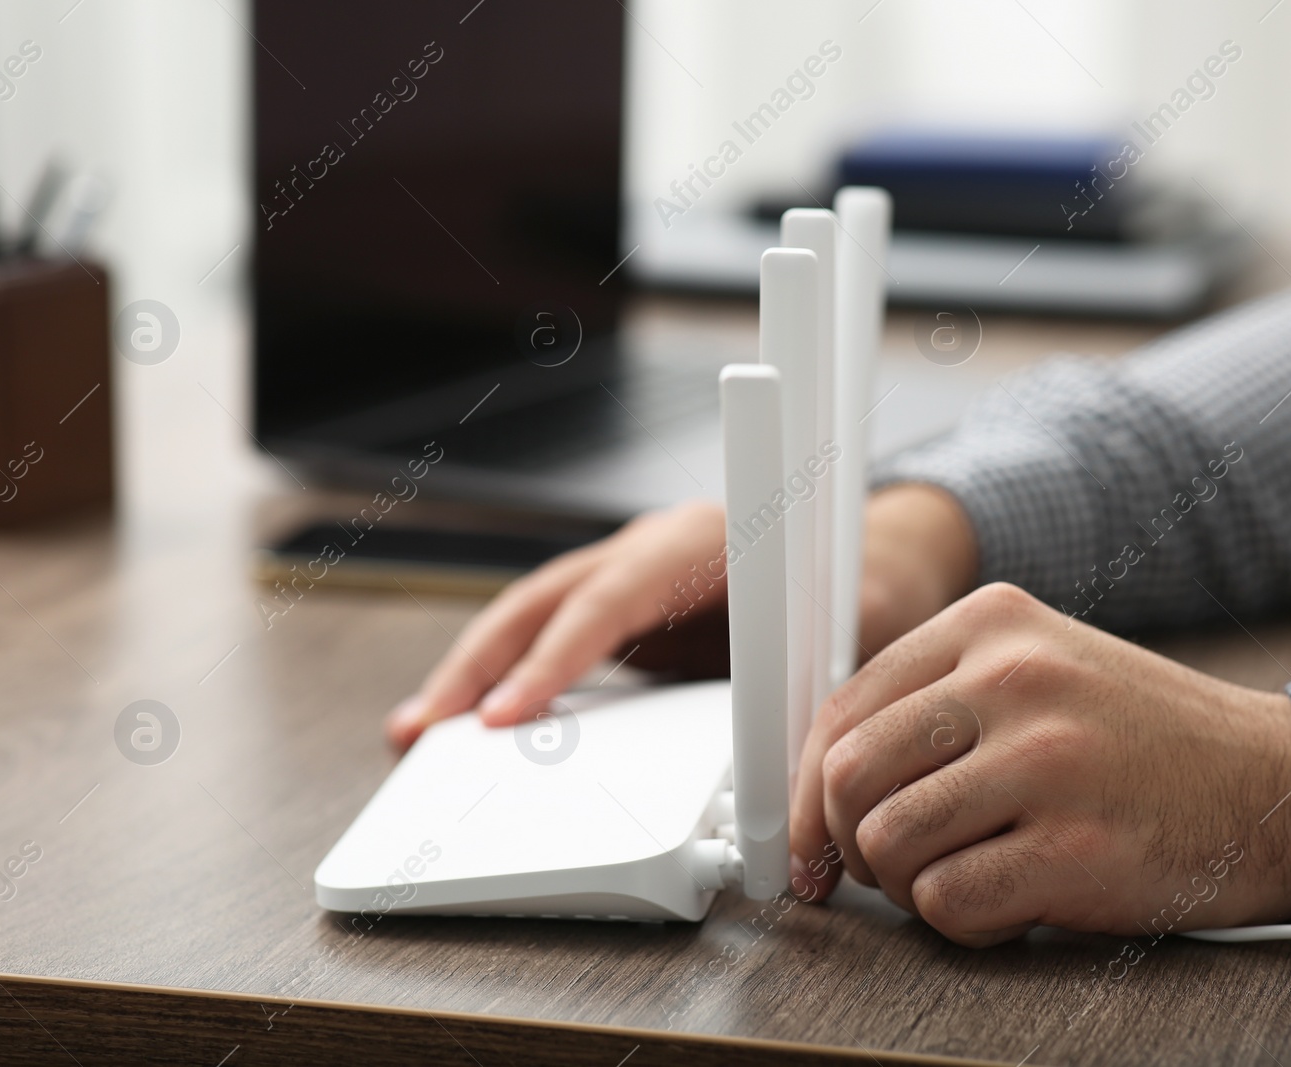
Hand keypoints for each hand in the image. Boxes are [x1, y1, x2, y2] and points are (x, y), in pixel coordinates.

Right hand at [386, 483, 977, 748]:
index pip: (608, 599)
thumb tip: (782, 748)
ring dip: (475, 671)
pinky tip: (471, 718)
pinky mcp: (624, 610)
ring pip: (533, 616)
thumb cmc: (865, 585)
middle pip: (544, 600)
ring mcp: (629, 576)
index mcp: (699, 543)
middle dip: (479, 664)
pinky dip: (507, 676)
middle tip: (428, 728)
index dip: (554, 658)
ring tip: (418, 731)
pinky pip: (551, 636)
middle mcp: (650, 550)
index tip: (506, 715)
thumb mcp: (857, 621)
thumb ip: (817, 669)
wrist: (872, 553)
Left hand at [788, 582, 1290, 946]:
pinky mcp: (1077, 849)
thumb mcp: (1037, 675)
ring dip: (911, 886)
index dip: (807, 790)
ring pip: (889, 844)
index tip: (807, 839)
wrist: (1277, 786)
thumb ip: (934, 705)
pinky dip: (966, 923)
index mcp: (992, 625)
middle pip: (849, 778)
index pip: (844, 707)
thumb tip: (817, 784)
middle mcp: (1015, 678)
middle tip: (885, 870)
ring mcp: (1048, 761)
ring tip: (970, 876)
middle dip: (850, 844)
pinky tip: (1017, 902)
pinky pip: (949, 904)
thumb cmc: (1141, 739)